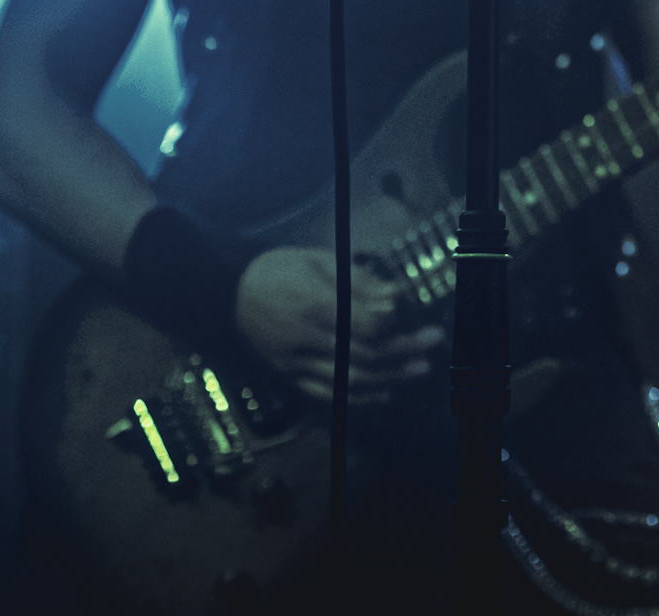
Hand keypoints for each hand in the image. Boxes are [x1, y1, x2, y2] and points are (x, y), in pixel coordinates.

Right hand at [231, 246, 441, 404]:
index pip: (364, 326)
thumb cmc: (277, 270)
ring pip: (348, 380)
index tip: (417, 318)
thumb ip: (358, 280)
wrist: (227, 293)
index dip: (395, 327)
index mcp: (312, 305)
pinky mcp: (288, 375)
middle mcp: (304, 338)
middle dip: (403, 352)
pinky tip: (384, 392)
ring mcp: (294, 362)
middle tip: (432, 345)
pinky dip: (358, 396)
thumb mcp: (317, 260)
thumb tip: (397, 295)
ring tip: (418, 370)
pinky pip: (327, 393)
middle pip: (363, 355)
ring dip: (389, 377)